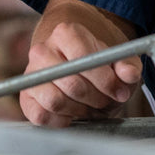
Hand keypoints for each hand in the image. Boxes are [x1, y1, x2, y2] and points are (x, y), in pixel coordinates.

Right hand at [19, 0, 142, 126]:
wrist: (76, 69)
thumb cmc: (99, 65)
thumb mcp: (119, 61)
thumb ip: (127, 67)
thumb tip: (128, 74)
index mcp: (66, 33)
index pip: (82, 57)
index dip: (104, 79)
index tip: (119, 91)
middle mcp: (42, 51)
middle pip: (71, 84)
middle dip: (95, 98)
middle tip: (106, 101)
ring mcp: (31, 75)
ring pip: (55, 101)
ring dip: (80, 110)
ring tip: (90, 107)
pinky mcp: (26, 98)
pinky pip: (41, 116)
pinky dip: (62, 121)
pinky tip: (73, 113)